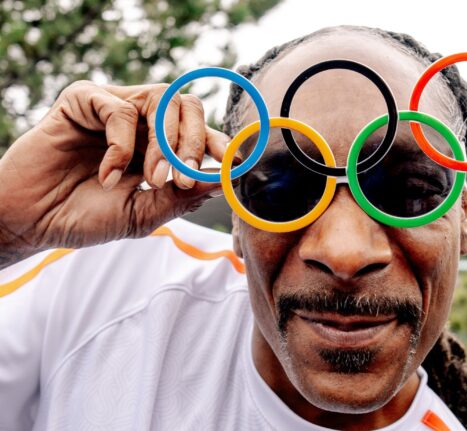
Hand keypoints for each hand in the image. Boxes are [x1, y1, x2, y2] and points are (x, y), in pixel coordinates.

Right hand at [0, 80, 231, 267]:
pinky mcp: (84, 100)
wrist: (34, 222)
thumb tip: (222, 178)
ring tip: (151, 179)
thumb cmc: (86, 218)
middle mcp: (141, 123)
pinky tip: (108, 174)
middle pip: (188, 106)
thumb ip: (181, 197)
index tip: (232, 160)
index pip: (197, 132)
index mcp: (156, 147)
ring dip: (164, 142)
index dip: (217, 142)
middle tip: (184, 176)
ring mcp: (114, 108)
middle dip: (194, 141)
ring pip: (161, 99)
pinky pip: (120, 108)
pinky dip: (122, 144)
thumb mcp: (143, 214)